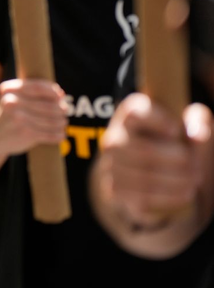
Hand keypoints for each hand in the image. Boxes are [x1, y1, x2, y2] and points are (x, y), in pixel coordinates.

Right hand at [0, 78, 67, 155]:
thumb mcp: (13, 98)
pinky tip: (60, 135)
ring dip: (61, 122)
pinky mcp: (26, 133)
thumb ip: (32, 93)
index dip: (52, 91)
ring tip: (62, 123)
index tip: (60, 96)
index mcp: (9, 90)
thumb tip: (60, 94)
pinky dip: (58, 135)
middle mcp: (12, 102)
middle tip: (64, 112)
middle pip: (48, 104)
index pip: (38, 87)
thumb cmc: (9, 115)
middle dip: (60, 108)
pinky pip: (50, 134)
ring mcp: (19, 118)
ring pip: (52, 120)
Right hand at [97, 93, 209, 225]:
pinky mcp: (115, 191)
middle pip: (144, 150)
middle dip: (178, 161)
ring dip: (177, 181)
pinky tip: (185, 194)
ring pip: (145, 177)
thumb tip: (198, 134)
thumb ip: (199, 121)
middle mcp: (113, 140)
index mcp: (129, 117)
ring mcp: (111, 167)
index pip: (134, 113)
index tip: (176, 130)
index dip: (156, 120)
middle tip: (197, 166)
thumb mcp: (189, 127)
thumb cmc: (173, 143)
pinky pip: (142, 197)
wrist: (151, 174)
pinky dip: (169, 197)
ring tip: (194, 180)